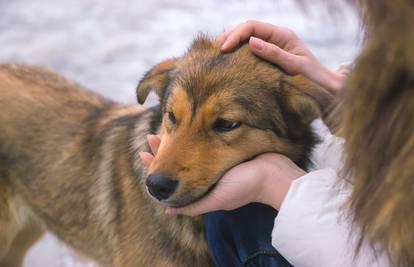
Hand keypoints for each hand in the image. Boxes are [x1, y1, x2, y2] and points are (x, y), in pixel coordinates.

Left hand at [139, 135, 305, 215]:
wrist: (274, 173)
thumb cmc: (245, 187)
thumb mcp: (216, 200)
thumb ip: (194, 205)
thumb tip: (166, 209)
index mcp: (203, 183)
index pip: (174, 175)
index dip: (158, 166)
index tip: (144, 154)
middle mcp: (208, 169)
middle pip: (182, 159)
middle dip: (165, 148)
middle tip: (151, 137)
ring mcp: (217, 156)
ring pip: (191, 144)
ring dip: (177, 136)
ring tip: (163, 127)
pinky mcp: (226, 145)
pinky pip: (206, 136)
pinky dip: (194, 129)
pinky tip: (188, 121)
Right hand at [217, 20, 346, 92]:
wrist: (325, 90)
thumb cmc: (313, 79)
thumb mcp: (295, 67)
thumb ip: (274, 54)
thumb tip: (251, 43)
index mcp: (282, 35)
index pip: (252, 27)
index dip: (235, 35)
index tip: (223, 48)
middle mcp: (276, 37)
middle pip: (246, 29)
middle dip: (229, 37)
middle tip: (214, 51)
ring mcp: (272, 46)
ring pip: (246, 39)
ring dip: (231, 44)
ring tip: (217, 55)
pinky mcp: (269, 57)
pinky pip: (249, 51)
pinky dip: (237, 53)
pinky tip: (228, 62)